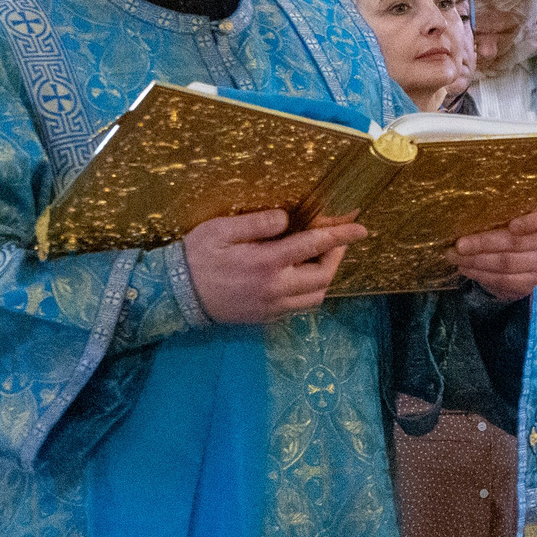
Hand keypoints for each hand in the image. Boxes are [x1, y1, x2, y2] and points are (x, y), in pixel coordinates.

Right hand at [182, 209, 367, 325]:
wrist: (175, 296)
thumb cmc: (196, 257)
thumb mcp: (220, 230)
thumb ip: (257, 223)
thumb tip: (286, 219)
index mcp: (266, 263)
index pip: (314, 245)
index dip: (341, 235)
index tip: (361, 228)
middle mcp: (275, 288)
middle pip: (324, 276)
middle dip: (337, 256)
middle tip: (337, 239)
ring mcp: (272, 307)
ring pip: (316, 296)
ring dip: (325, 275)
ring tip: (320, 256)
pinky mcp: (266, 317)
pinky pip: (300, 307)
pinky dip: (310, 290)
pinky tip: (300, 274)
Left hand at [450, 201, 536, 301]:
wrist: (510, 257)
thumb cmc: (503, 224)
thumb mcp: (503, 212)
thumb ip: (494, 209)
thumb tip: (463, 212)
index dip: (533, 222)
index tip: (512, 225)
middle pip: (517, 242)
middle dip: (484, 243)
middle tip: (459, 244)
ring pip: (507, 263)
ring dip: (476, 261)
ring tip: (454, 256)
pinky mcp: (529, 282)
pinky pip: (503, 280)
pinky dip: (480, 274)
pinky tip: (465, 268)